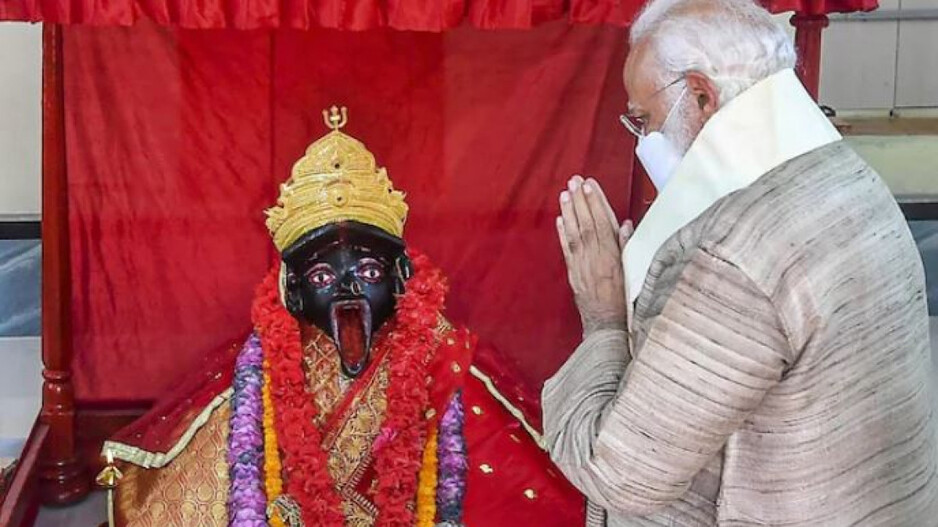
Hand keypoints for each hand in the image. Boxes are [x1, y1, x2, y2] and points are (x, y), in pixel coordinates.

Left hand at [556, 175, 631, 336]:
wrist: (608, 327)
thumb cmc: (626, 301)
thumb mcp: (634, 272)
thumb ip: (628, 247)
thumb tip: (625, 223)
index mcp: (613, 257)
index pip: (603, 223)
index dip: (596, 203)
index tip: (590, 185)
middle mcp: (596, 259)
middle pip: (587, 224)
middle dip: (580, 201)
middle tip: (574, 181)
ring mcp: (582, 267)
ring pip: (575, 234)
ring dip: (569, 212)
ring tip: (564, 193)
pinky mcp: (573, 275)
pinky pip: (567, 251)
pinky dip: (562, 234)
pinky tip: (560, 219)